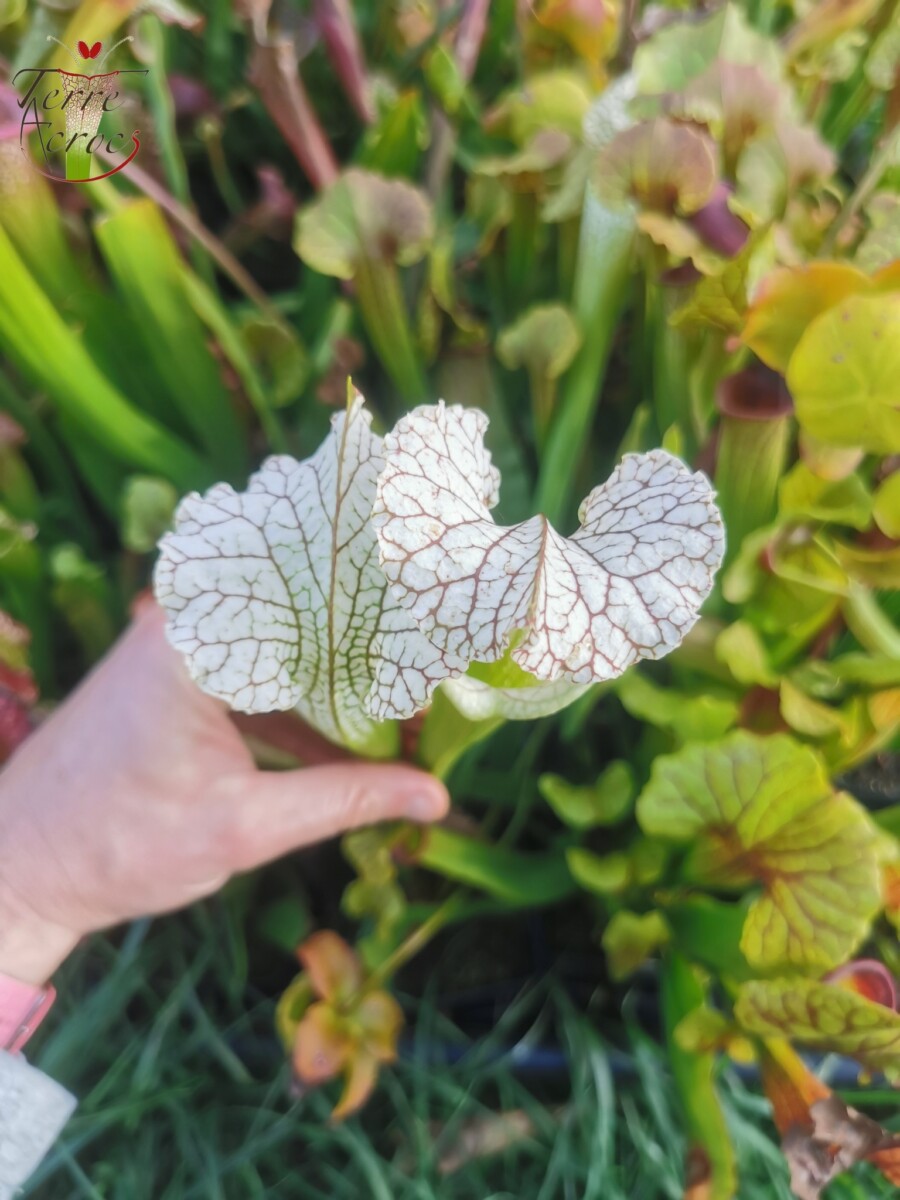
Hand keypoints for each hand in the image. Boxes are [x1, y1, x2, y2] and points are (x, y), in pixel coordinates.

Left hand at [0, 603, 447, 985]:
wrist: (19, 866)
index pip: (318, 604)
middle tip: (443, 683)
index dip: (389, 625)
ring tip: (411, 718)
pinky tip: (353, 742)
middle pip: (308, 618)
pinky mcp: (180, 673)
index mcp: (199, 640)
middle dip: (376, 655)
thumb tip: (434, 799)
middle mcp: (188, 620)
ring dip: (344, 684)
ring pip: (287, 646)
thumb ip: (345, 800)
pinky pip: (259, 673)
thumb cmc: (118, 847)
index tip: (449, 648)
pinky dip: (304, 704)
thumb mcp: (245, 827)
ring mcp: (182, 643)